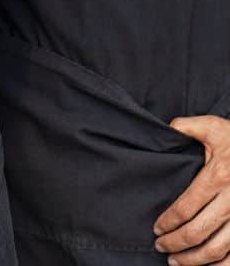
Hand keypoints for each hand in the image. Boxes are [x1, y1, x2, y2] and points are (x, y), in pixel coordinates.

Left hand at [153, 115, 229, 263]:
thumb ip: (186, 127)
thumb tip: (165, 129)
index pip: (185, 207)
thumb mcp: (213, 126)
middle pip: (198, 232)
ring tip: (177, 261)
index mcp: (217, 177)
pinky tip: (207, 265)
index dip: (168, 221)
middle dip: (176, 243)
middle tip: (161, 246)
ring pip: (219, 249)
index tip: (156, 228)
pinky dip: (222, 265)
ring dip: (196, 260)